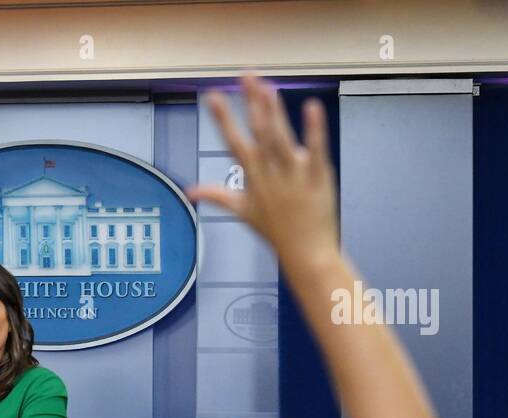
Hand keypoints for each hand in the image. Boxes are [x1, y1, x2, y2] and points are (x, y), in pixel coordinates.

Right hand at [187, 74, 338, 271]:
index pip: (234, 142)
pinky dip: (314, 128)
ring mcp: (294, 173)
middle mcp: (270, 172)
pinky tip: (312, 107)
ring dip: (274, 111)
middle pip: (259, 132)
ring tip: (267, 86)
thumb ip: (216, 196)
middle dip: (252, 103)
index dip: (222, 118)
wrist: (305, 251)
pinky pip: (315, 149)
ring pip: (281, 137)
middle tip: (246, 76)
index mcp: (253, 177)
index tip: (212, 96)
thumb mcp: (242, 211)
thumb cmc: (274, 230)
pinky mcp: (317, 175)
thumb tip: (190, 192)